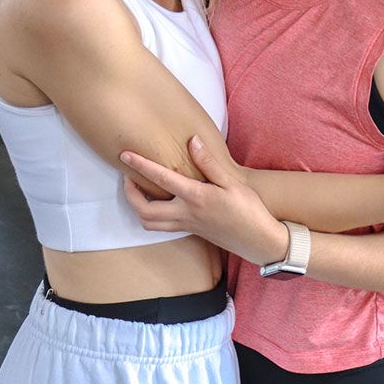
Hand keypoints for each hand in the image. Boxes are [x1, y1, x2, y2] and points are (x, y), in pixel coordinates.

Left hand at [120, 137, 288, 264]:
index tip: (125, 155)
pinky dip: (151, 214)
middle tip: (128, 176)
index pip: (161, 179)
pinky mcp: (190, 231)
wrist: (258, 240)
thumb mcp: (232, 182)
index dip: (140, 166)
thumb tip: (192, 142)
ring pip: (149, 222)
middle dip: (129, 193)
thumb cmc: (249, 210)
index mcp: (195, 198)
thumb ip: (209, 163)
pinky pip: (161, 226)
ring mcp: (186, 225)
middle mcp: (186, 214)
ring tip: (139, 189)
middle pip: (144, 210)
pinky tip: (159, 201)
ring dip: (138, 206)